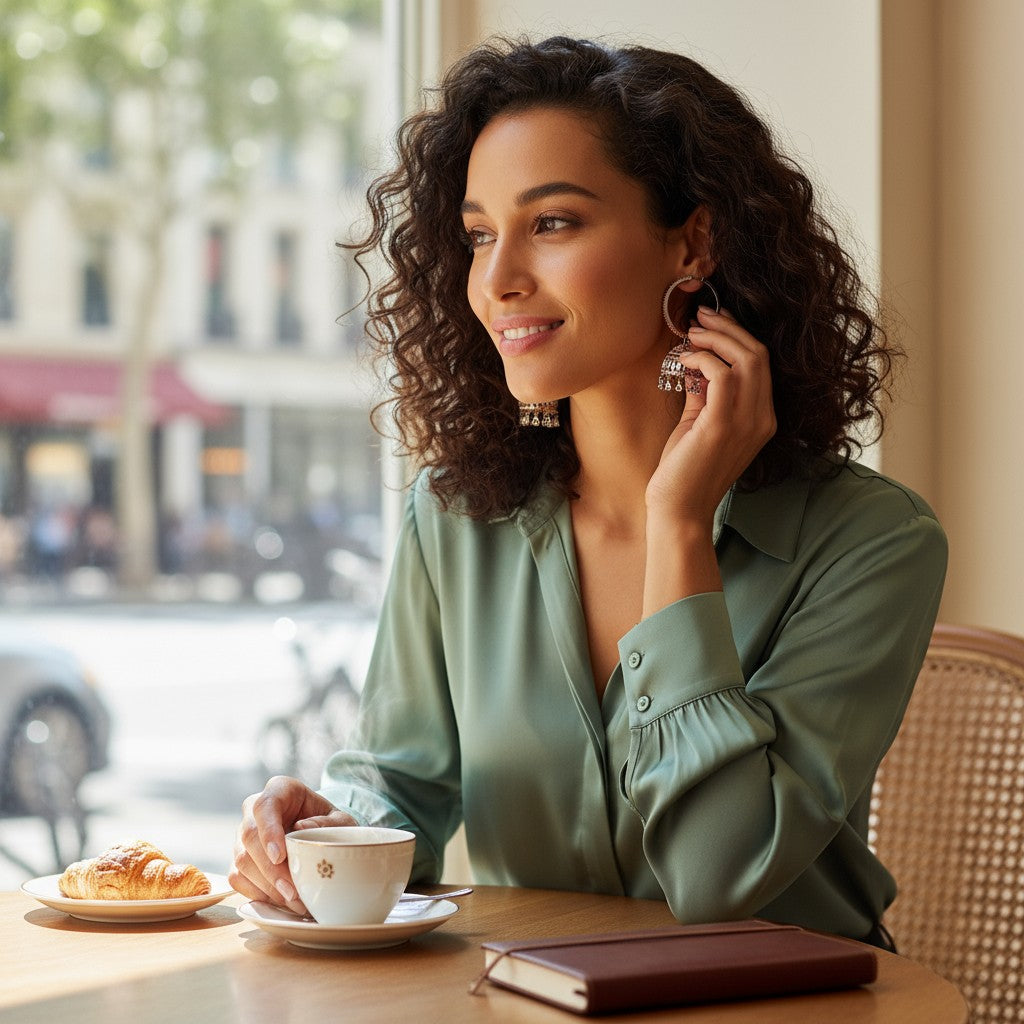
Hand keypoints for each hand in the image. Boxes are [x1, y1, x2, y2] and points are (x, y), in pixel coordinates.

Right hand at [229, 775, 357, 913]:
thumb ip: (328, 823)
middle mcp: (254, 810)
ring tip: (295, 902)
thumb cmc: (332, 826)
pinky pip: (238, 878)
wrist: (323, 837)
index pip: (264, 806)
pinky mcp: (240, 859)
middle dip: (270, 869)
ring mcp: (243, 835)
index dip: (268, 831)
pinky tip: (281, 901)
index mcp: (280, 790)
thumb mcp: (342, 822)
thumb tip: (302, 828)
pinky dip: (258, 893)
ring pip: (242, 860)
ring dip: (267, 885)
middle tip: (293, 892)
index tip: (280, 856)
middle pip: (249, 836)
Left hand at [647, 306, 775, 526]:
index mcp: (762, 418)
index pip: (762, 364)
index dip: (738, 335)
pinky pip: (722, 375)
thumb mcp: (701, 422)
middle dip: (727, 328)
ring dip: (716, 338)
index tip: (712, 321)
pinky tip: (683, 360)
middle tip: (699, 318)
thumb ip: (707, 393)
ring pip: (747, 358)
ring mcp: (746, 423)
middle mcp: (762, 419)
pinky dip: (702, 359)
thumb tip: (699, 357)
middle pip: (759, 354)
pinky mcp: (722, 426)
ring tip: (690, 334)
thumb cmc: (685, 469)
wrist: (679, 510)